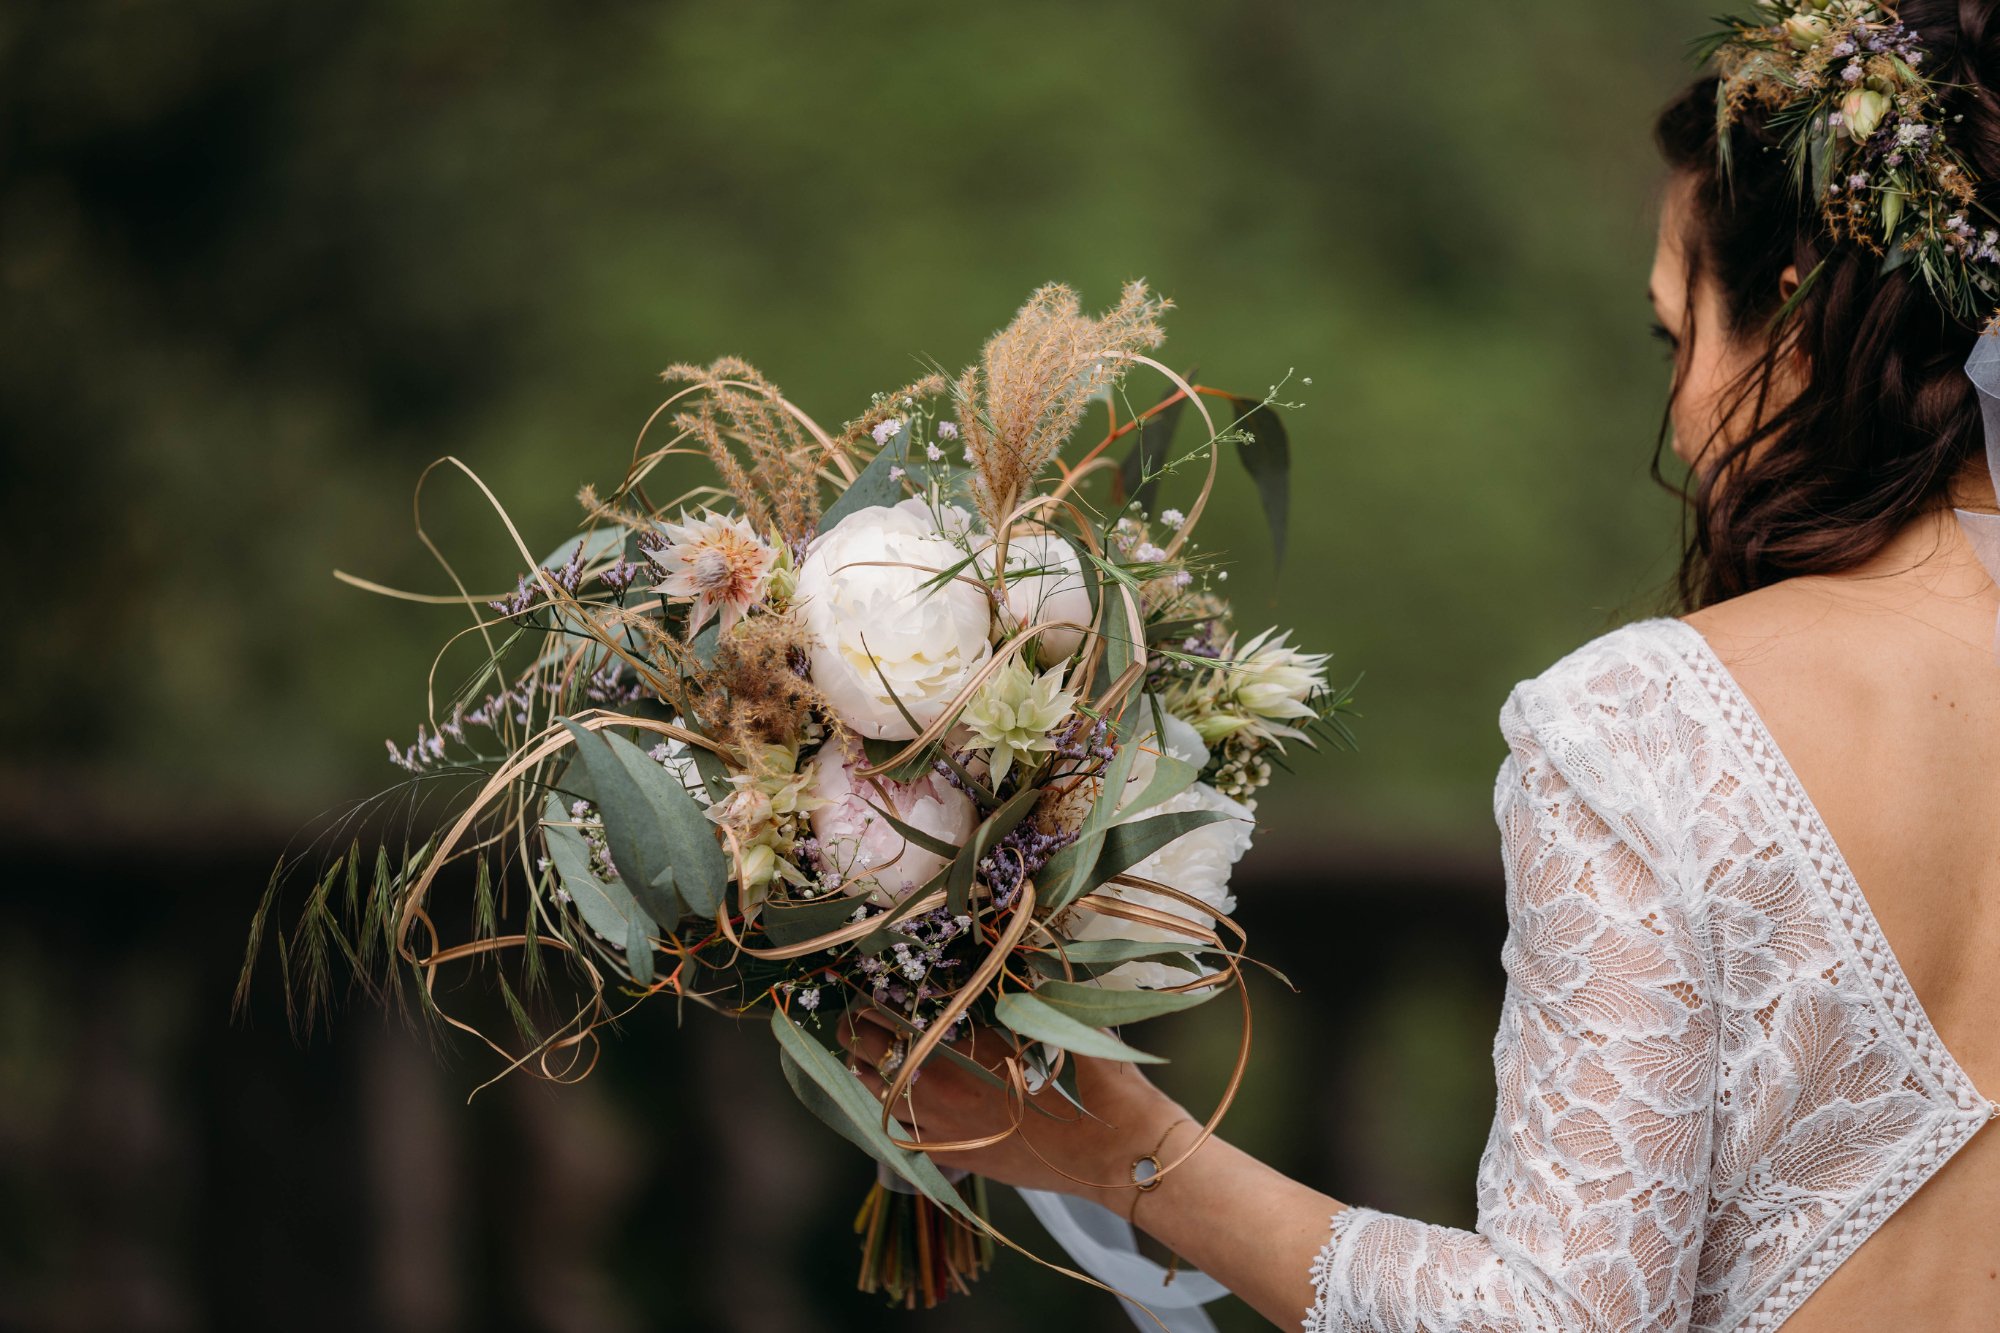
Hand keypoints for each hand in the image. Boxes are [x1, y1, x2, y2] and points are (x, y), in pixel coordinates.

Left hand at [836, 1006, 1188, 1215]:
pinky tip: (891, 1099)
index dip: (876, 997)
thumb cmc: (1097, 1082)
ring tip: (861, 1051)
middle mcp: (947, 1088)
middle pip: (878, 1052)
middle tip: (853, 1012)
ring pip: (880, 1096)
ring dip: (867, 1069)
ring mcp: (947, 1130)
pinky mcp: (957, 1159)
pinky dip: (888, 1112)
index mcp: (971, 1046)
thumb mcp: (1064, 1019)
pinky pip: (902, 1135)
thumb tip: (1011, 948)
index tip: (866, 981)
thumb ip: (1030, 986)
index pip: (902, 1014)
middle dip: (859, 1029)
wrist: (1115, 1153)